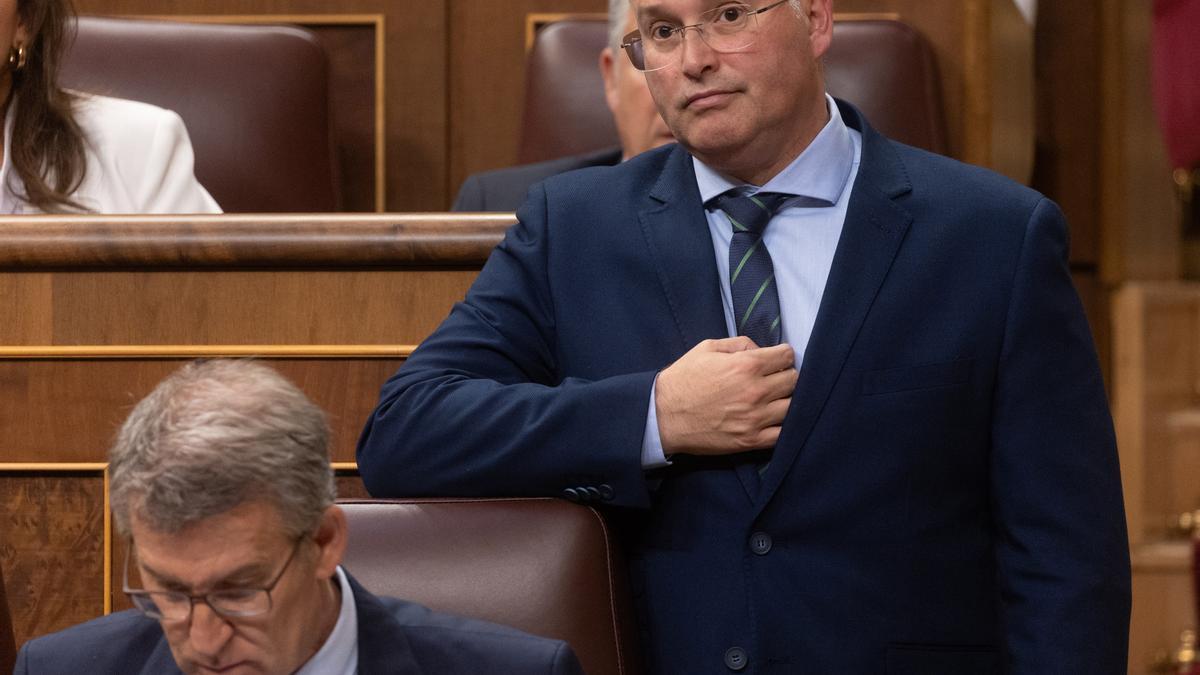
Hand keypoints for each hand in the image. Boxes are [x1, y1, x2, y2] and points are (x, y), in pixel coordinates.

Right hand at [655, 336, 797, 455]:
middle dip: (785, 376)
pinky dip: (781, 425)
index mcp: (746, 365)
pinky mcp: (750, 440)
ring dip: (785, 400)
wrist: (663, 415)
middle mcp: (755, 391)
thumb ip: (740, 344)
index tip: (777, 360)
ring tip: (772, 399)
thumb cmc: (684, 379)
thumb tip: (761, 350)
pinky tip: (771, 419)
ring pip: (792, 406)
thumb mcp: (708, 348)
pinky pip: (782, 434)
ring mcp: (755, 418)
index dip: (783, 356)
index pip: (787, 356)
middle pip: (794, 380)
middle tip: (773, 379)